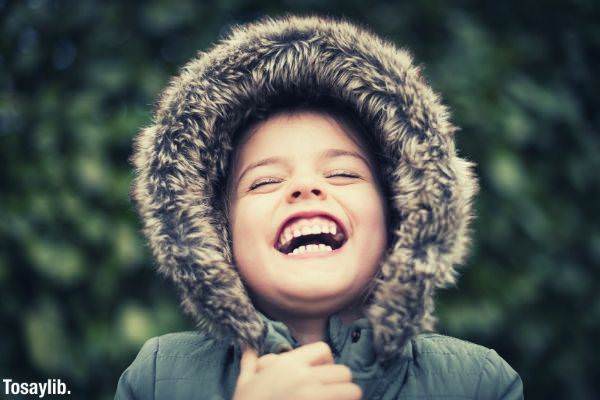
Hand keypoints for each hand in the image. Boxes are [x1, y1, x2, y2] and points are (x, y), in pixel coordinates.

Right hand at [232, 341, 361, 399]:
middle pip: (343, 372)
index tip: (319, 374)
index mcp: (289, 365)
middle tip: (331, 393)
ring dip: (346, 397)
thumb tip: (247, 348)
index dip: (326, 361)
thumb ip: (249, 363)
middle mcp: (305, 378)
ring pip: (352, 392)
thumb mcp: (244, 382)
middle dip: (340, 383)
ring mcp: (314, 398)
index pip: (324, 349)